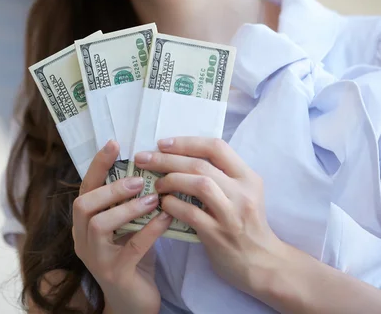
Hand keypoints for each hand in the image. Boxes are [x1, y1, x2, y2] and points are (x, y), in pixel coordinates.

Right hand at [73, 140, 172, 313]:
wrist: (135, 304)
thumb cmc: (133, 259)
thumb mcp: (127, 228)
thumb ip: (129, 204)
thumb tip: (149, 170)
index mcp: (84, 225)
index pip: (85, 189)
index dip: (98, 166)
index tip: (114, 143)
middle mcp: (82, 240)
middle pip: (83, 205)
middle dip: (111, 188)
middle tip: (138, 179)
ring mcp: (95, 259)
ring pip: (100, 225)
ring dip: (127, 207)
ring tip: (152, 198)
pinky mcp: (115, 274)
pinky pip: (131, 247)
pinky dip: (149, 229)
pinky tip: (165, 218)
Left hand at [134, 137, 286, 294]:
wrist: (261, 263)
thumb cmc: (246, 224)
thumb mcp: (242, 193)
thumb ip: (220, 175)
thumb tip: (181, 157)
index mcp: (247, 177)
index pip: (216, 147)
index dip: (186, 142)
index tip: (162, 143)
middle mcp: (242, 192)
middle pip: (201, 165)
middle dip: (167, 159)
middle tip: (144, 158)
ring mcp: (231, 214)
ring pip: (199, 184)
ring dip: (171, 180)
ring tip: (156, 184)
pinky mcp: (218, 234)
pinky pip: (190, 213)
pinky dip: (172, 205)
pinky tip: (162, 204)